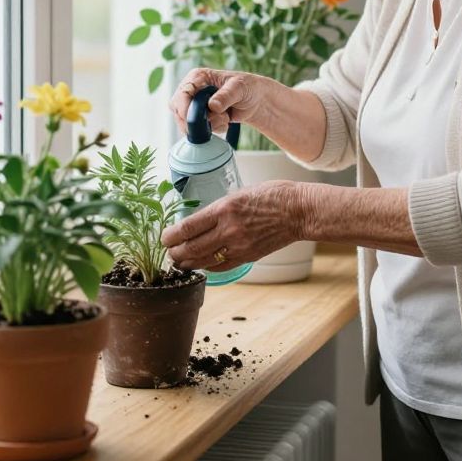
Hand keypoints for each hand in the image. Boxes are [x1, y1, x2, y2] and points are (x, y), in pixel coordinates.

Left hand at [161, 181, 306, 271]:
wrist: (297, 211)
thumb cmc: (272, 195)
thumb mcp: (239, 193)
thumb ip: (220, 208)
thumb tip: (201, 219)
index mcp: (224, 209)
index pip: (188, 227)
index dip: (171, 236)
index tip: (164, 237)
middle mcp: (228, 230)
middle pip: (190, 248)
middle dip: (175, 252)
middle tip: (168, 252)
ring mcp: (238, 246)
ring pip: (203, 261)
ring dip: (187, 263)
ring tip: (179, 261)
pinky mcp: (247, 257)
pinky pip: (220, 267)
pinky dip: (207, 267)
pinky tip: (202, 264)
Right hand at [169, 68, 271, 137]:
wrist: (255, 101)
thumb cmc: (247, 87)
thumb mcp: (239, 87)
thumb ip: (226, 95)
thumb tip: (212, 106)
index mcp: (198, 77)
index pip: (183, 92)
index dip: (185, 107)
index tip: (195, 119)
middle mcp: (192, 90)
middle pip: (178, 109)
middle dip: (196, 120)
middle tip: (216, 120)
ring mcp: (194, 105)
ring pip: (186, 122)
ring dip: (207, 125)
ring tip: (225, 118)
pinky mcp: (199, 117)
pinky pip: (196, 129)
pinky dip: (211, 130)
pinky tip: (224, 122)